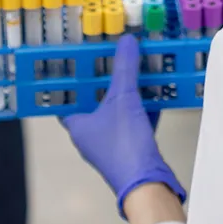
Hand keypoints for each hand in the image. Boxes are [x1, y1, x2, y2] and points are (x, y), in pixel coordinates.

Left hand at [61, 36, 183, 217]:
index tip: (78, 62)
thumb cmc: (124, 144)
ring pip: (117, 113)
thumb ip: (125, 69)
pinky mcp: (131, 149)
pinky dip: (143, 108)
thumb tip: (127, 41)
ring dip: (126, 94)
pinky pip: (135, 122)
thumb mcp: (123, 99)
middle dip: (105, 83)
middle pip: (95, 103)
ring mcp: (111, 144)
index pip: (67, 99)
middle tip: (112, 59)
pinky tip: (155, 92)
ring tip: (136, 70)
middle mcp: (90, 136)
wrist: (148, 183)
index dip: (71, 80)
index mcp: (78, 125)